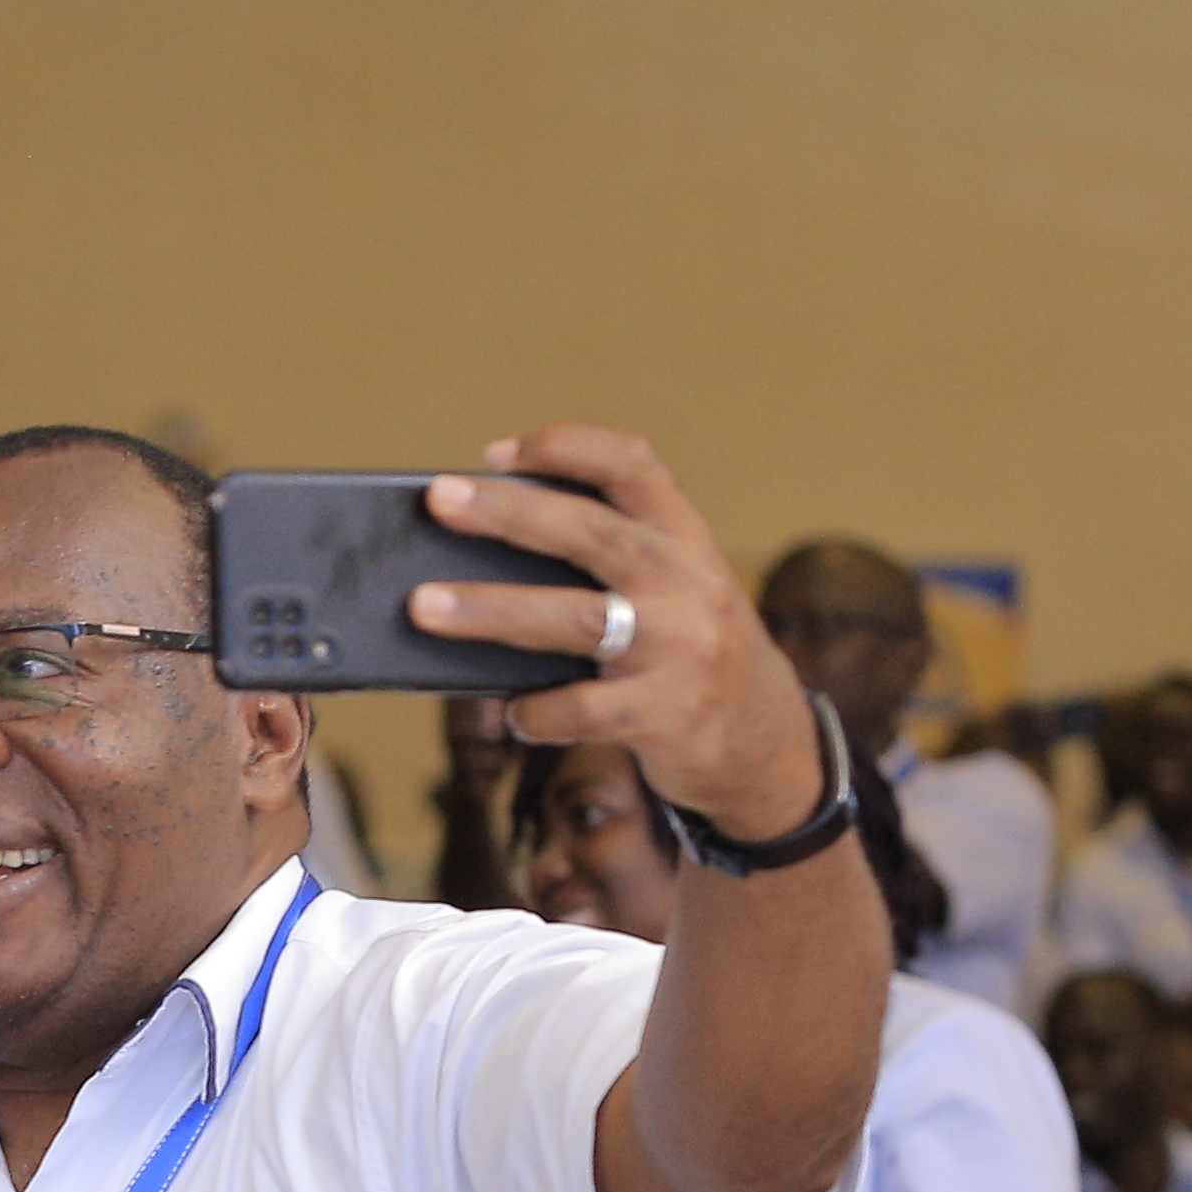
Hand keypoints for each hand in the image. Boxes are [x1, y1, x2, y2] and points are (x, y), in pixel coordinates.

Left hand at [411, 425, 831, 839]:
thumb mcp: (676, 588)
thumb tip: (484, 546)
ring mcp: (680, 650)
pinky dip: (536, 711)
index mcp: (686, 538)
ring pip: (575, 619)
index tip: (496, 453)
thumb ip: (612, 560)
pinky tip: (513, 713)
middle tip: (439, 500)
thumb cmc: (692, 652)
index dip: (565, 447)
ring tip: (425, 606)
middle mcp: (688, 583)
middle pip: (591, 532)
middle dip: (509, 513)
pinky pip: (581, 709)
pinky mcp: (665, 715)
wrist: (766, 744)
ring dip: (492, 610)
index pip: (632, 465)